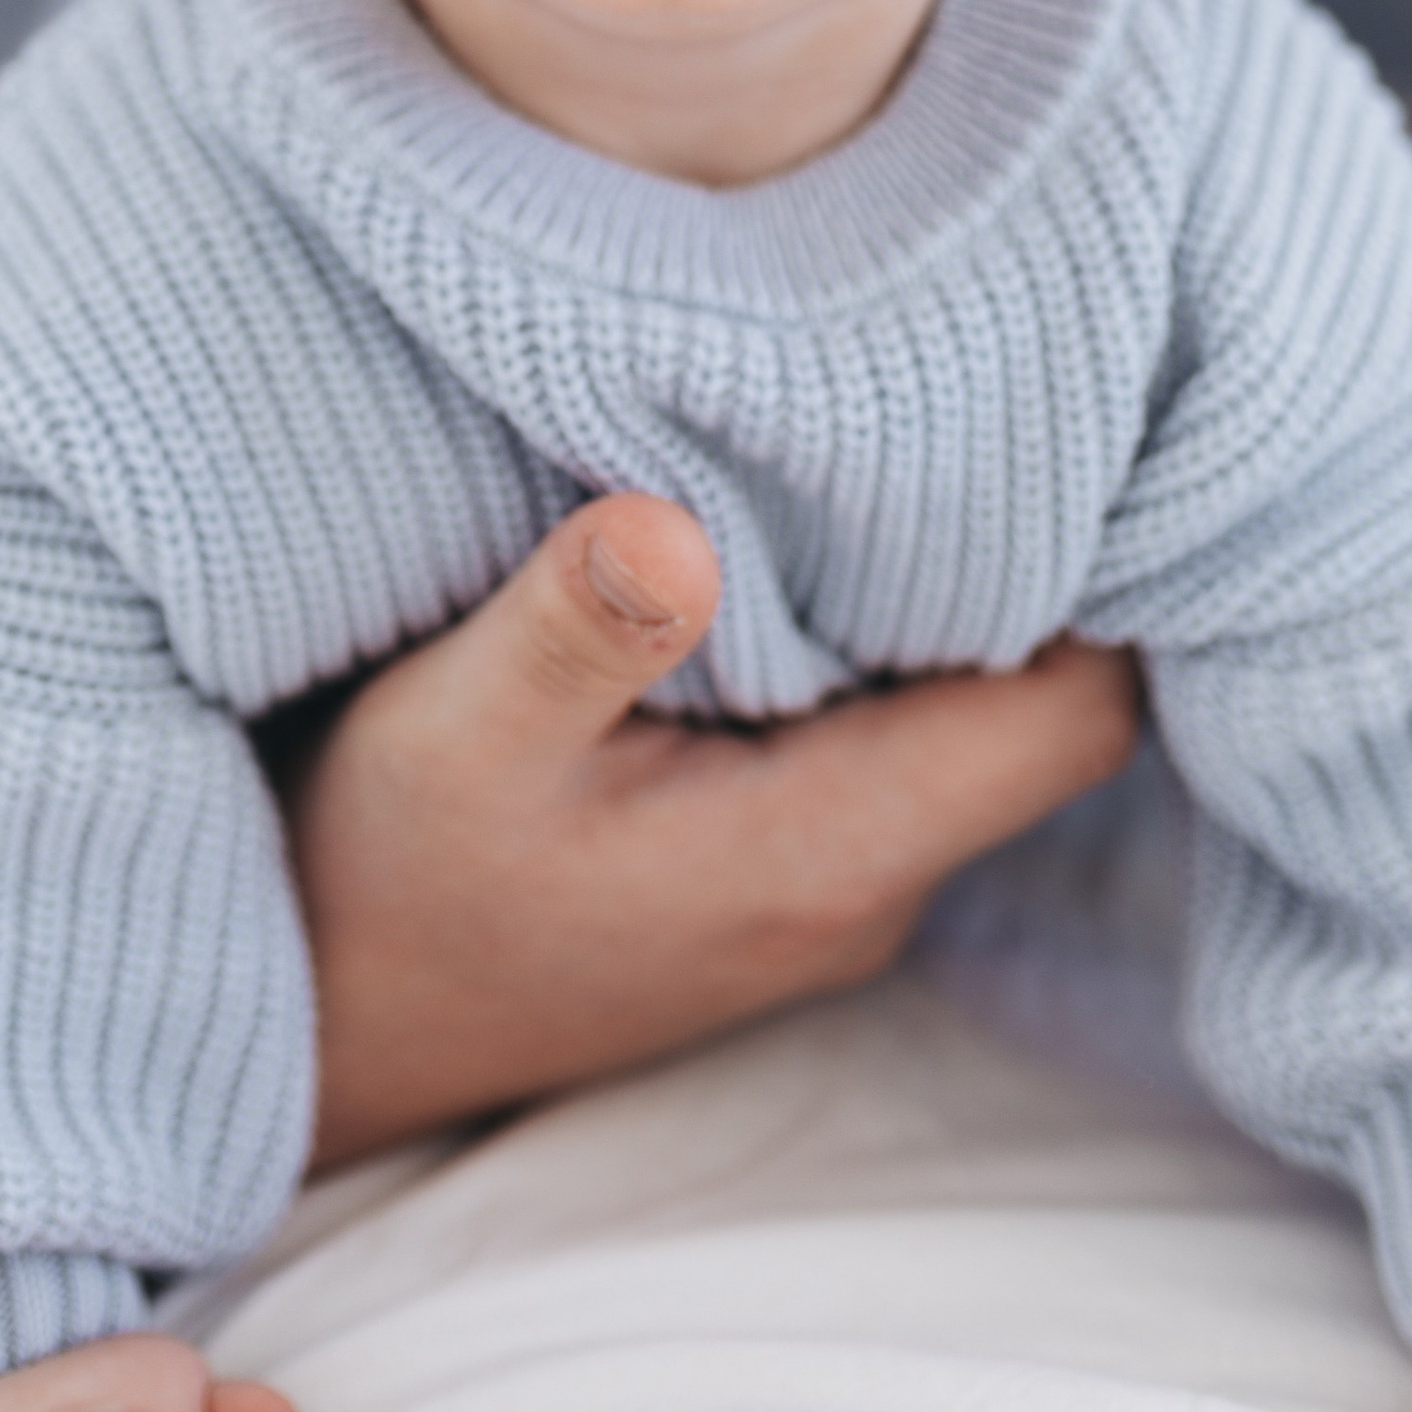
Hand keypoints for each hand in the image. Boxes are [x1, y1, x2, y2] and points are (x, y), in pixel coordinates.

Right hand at [292, 491, 1138, 1165]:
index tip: (1032, 428)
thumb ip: (573, 629)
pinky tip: (785, 540)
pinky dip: (859, 631)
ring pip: (960, 708)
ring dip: (929, 587)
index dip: (1092, 569)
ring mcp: (828, 880)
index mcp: (827, 853)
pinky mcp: (779, 861)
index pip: (1079, 714)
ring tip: (861, 436)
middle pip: (1037, 699)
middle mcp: (864, 882)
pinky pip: (883, 728)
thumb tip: (671, 521)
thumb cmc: (380, 881)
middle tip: (950, 390)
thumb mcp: (447, 734)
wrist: (319, 1021)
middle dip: (1015, 550)